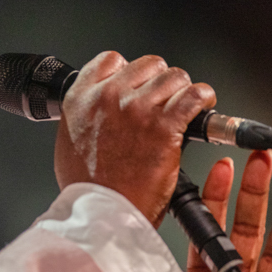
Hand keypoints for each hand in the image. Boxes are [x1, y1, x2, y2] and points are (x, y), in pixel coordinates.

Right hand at [54, 51, 215, 223]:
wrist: (101, 211)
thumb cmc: (86, 186)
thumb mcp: (68, 141)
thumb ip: (85, 117)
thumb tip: (98, 112)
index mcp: (81, 98)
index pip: (111, 59)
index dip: (129, 71)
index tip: (137, 83)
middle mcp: (108, 97)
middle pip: (148, 65)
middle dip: (158, 82)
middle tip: (162, 102)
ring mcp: (136, 109)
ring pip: (174, 77)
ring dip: (182, 91)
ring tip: (184, 105)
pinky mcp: (164, 125)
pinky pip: (194, 95)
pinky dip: (203, 98)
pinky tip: (202, 105)